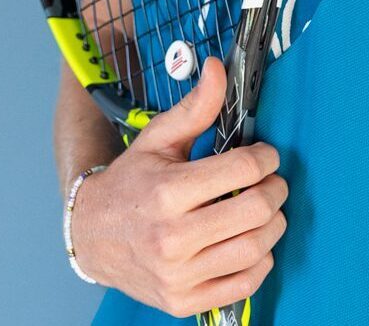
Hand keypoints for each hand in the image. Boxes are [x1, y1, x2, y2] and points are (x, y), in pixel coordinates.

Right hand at [69, 56, 287, 317]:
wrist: (93, 236)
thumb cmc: (131, 182)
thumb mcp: (159, 138)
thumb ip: (196, 106)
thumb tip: (219, 67)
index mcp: (167, 192)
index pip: (242, 169)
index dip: (265, 157)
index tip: (265, 154)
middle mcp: (173, 239)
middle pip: (255, 210)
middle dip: (275, 189)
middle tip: (272, 181)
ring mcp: (179, 276)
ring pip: (255, 249)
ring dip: (274, 224)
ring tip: (265, 208)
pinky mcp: (184, 302)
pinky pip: (244, 285)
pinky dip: (260, 262)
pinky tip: (252, 241)